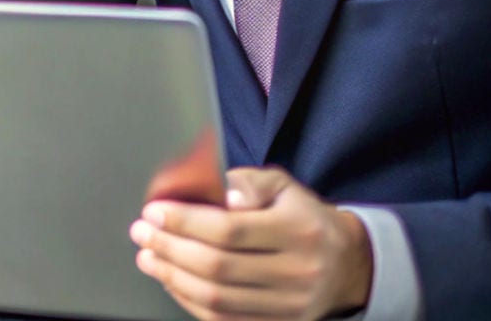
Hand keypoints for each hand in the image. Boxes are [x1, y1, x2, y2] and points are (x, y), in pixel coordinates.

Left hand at [132, 166, 373, 320]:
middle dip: (169, 249)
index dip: (184, 222)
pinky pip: (226, 320)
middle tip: (141, 233)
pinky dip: (191, 301)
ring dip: (173, 278)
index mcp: (298, 231)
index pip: (229, 230)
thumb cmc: (304, 218)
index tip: (153, 212)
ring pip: (218, 298)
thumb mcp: (285, 187)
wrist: (349, 264)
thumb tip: (219, 191)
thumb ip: (250, 183)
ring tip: (148, 258)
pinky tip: (172, 282)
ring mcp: (291, 305)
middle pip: (218, 267)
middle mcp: (298, 272)